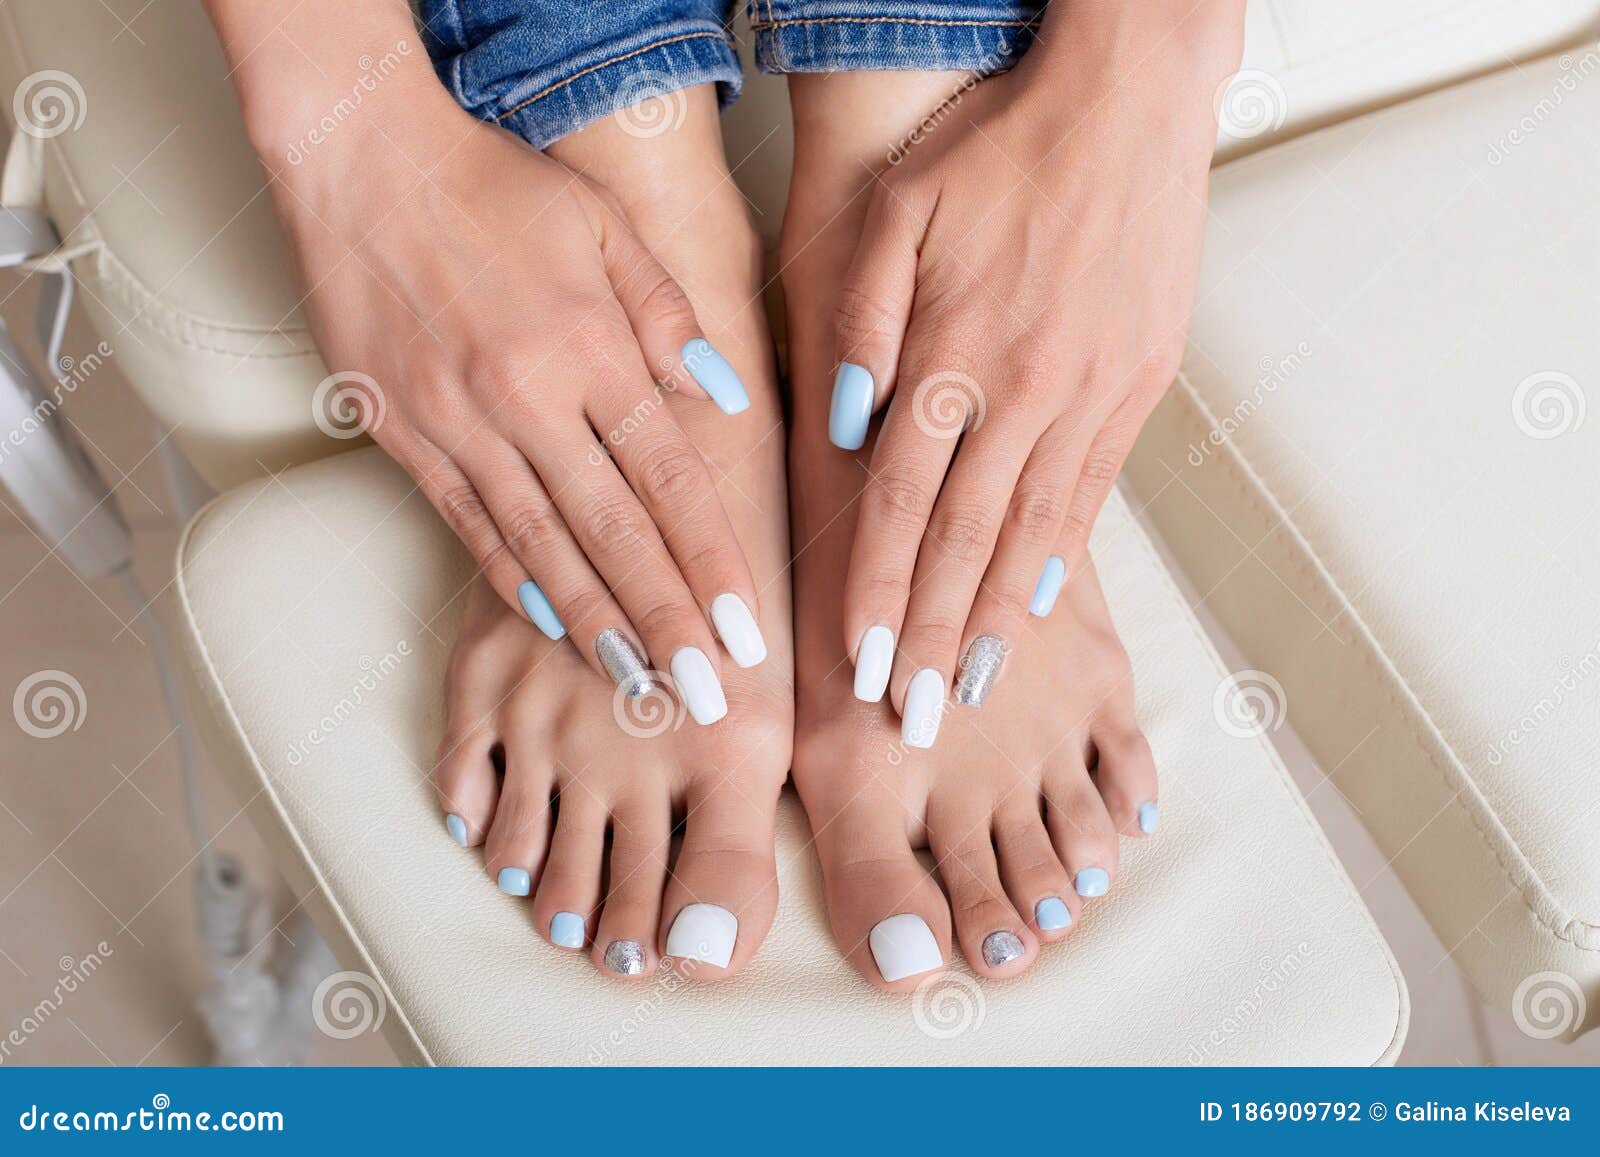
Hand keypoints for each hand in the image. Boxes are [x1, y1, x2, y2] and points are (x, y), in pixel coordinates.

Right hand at [211, 2, 763, 714]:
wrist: (356, 158)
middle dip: (669, 620)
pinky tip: (553, 629)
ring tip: (643, 687)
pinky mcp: (404, 436)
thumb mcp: (601, 224)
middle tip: (710, 694)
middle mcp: (528, 398)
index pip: (670, 477)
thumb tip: (722, 394)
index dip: (712, 560)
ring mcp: (459, 424)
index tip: (747, 629)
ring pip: (543, 546)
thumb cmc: (490, 184)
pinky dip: (514, 582)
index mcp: (590, 345)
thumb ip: (666, 313)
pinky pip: (469, 525)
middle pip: (616, 531)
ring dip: (599, 623)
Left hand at [826, 2, 1241, 724]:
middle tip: (909, 720)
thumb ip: (863, 323)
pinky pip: (1090, 492)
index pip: (901, 503)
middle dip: (931, 639)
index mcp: (953, 352)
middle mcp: (1024, 390)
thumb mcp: (899, 210)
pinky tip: (1036, 608)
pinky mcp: (1137, 387)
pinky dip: (1057, 560)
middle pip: (964, 541)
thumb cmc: (997, 149)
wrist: (1126, 102)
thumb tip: (846, 425)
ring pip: (1031, 534)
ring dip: (995, 621)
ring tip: (970, 693)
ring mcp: (1089, 395)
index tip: (857, 665)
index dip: (877, 592)